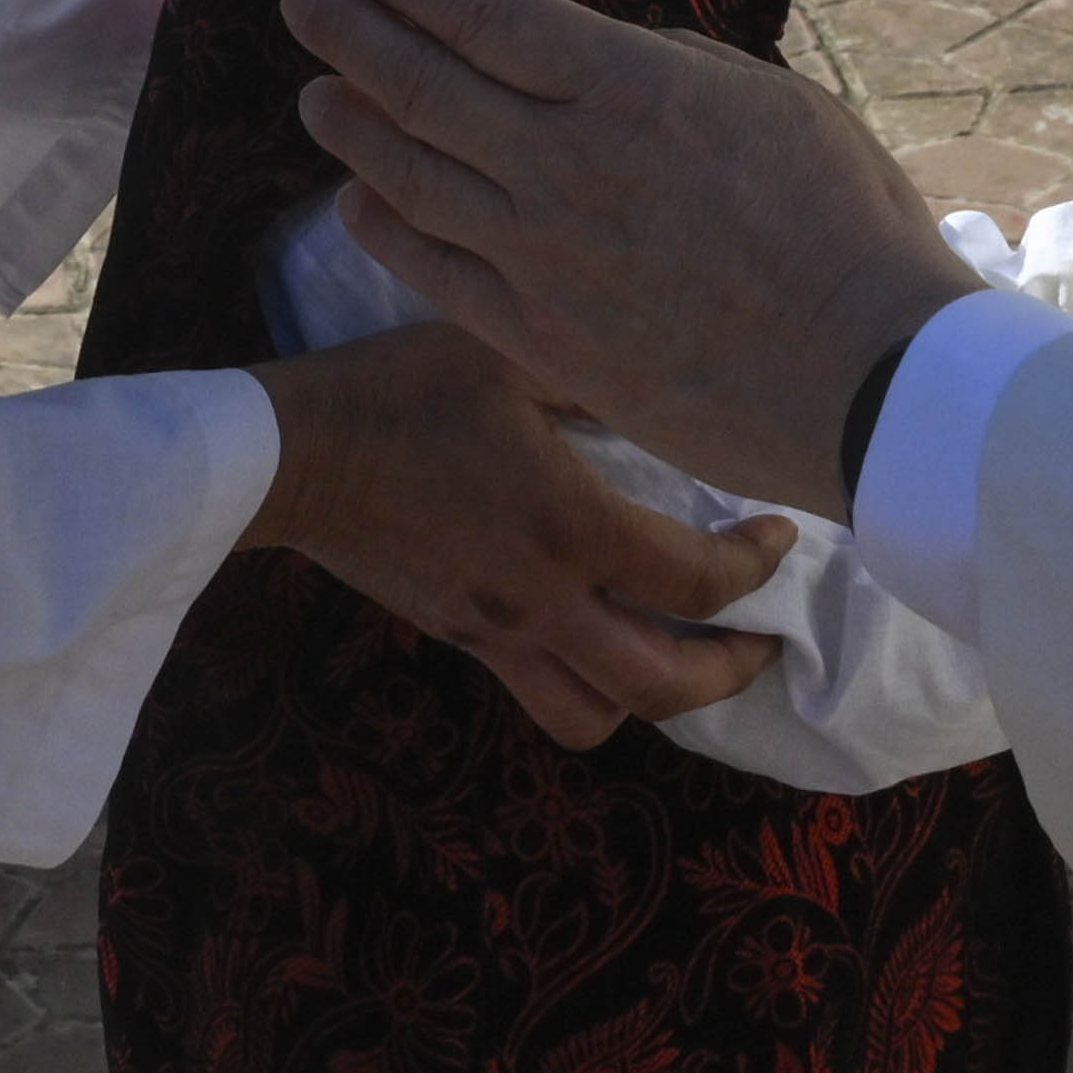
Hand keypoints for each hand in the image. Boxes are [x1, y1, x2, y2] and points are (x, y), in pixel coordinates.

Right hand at [244, 321, 791, 749]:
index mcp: (569, 526)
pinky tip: (603, 641)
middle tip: (766, 643)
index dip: (756, 567)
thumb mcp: (506, 357)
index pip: (696, 580)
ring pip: (597, 715)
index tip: (780, 536)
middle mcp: (542, 599)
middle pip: (664, 686)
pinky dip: (588, 687)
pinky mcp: (459, 639)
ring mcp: (496, 631)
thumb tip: (656, 382)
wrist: (292, 456)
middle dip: (733, 672)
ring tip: (688, 663)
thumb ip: (590, 377)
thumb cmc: (400, 392)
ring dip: (657, 702)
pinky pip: (538, 693)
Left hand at [286, 0, 969, 512]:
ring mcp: (545, 257)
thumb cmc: (846, 226)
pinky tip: (357, 202)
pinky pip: (435, 273)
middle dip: (352, 35)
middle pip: (425, 86)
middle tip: (304, 3)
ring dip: (351, 127)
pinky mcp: (543, 339)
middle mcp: (566, 164)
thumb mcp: (772, 102)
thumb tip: (602, 51)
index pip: (486, 16)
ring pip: (412, 177)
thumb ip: (669, 69)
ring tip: (313, 95)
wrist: (867, 376)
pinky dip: (385, 230)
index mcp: (630, 89)